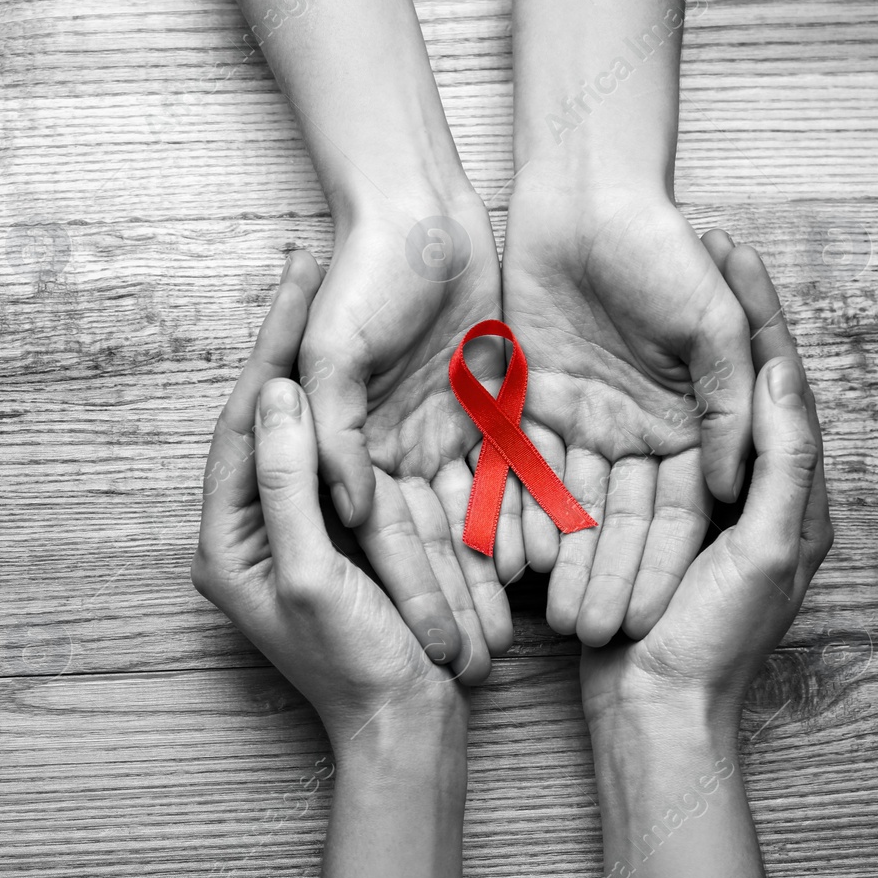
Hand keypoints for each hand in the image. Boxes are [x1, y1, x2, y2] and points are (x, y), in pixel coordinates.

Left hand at [193, 250, 471, 742]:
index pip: (242, 425)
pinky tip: (372, 354)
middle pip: (268, 416)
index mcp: (225, 539)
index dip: (268, 351)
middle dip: (287, 341)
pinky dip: (351, 403)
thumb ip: (285, 489)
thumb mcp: (309, 575)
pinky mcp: (335, 532)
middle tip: (308, 263)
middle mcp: (250, 526)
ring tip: (332, 288)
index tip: (295, 283)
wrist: (406, 727)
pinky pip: (338, 453)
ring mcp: (293, 526)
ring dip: (317, 362)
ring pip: (304, 426)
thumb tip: (273, 397)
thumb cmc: (356, 666)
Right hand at [298, 194, 508, 685]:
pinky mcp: (491, 409)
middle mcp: (397, 450)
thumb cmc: (358, 277)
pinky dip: (528, 513)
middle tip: (479, 664)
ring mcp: (445, 433)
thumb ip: (334, 433)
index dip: (409, 590)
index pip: (382, 534)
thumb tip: (348, 509)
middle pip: (430, 538)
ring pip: (475, 514)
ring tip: (515, 631)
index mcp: (347, 446)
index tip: (432, 647)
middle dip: (454, 600)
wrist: (414, 213)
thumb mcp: (331, 354)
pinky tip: (546, 562)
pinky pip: (514, 470)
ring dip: (492, 571)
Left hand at [499, 173, 756, 644]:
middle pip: (616, 520)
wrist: (590, 197)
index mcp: (687, 423)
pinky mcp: (524, 400)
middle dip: (600, 576)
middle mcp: (630, 431)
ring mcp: (576, 420)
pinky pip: (513, 464)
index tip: (643, 620)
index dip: (658, 565)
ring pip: (562, 503)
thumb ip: (728, 404)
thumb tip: (726, 484)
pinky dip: (506, 505)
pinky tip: (498, 554)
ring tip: (540, 609)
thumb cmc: (667, 252)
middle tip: (582, 634)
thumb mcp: (715, 328)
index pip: (676, 511)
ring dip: (552, 555)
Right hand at [580, 234, 832, 731]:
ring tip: (605, 278)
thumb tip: (780, 376)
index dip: (750, 305)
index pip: (765, 375)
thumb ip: (783, 463)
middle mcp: (713, 477)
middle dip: (681, 310)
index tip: (725, 242)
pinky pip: (587, 447)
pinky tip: (552, 356)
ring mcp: (654, 491)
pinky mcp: (604, 512)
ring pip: (639, 400)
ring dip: (620, 345)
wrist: (654, 714)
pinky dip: (574, 401)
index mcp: (772, 483)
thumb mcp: (771, 550)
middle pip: (698, 377)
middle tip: (663, 242)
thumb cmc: (721, 639)